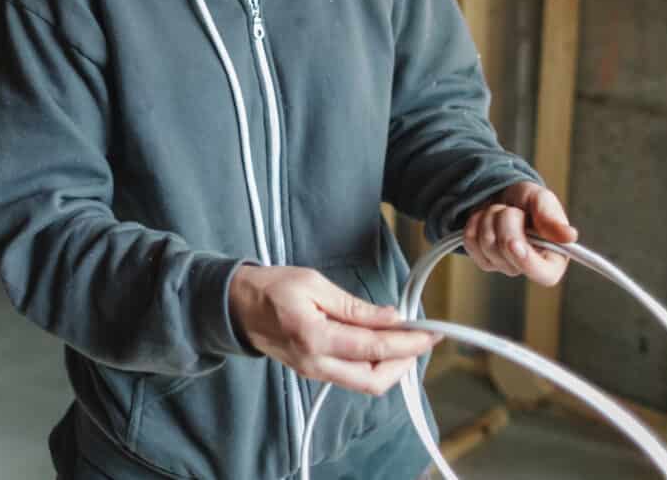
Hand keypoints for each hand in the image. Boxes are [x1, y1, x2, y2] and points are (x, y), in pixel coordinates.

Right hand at [228, 264, 441, 395]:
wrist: (237, 306)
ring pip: (366, 383)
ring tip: (404, 339)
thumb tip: (390, 318)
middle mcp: (315, 363)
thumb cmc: (271, 288)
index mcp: (314, 337)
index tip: (430, 332)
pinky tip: (382, 345)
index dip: (407, 342)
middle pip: (374, 380)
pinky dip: (374, 364)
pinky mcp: (315, 372)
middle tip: (420, 339)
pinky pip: (353, 377)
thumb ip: (354, 306)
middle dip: (404, 363)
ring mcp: (314, 372)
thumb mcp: (314, 284)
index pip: (373, 348)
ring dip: (391, 365)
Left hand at [460, 181, 577, 285]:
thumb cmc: (528, 201)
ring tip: (502, 211)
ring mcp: (503, 265)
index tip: (515, 243)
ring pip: (486, 244)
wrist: (504, 196)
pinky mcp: (483, 259)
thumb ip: (552, 217)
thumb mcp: (542, 199)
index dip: (527, 262)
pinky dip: (475, 222)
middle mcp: (528, 266)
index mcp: (553, 258)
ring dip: (490, 218)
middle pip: (507, 253)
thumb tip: (570, 236)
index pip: (544, 275)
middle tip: (514, 210)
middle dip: (506, 222)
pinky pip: (470, 242)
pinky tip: (486, 218)